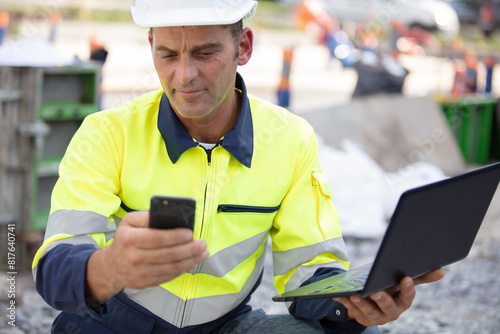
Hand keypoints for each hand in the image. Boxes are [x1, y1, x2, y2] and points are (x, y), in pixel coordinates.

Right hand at [86, 211, 208, 302]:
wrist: (111, 266)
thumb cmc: (125, 239)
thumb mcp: (129, 222)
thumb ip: (146, 216)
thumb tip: (169, 215)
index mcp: (130, 239)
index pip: (156, 238)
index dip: (175, 236)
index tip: (190, 233)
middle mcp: (135, 257)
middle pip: (168, 254)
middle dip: (189, 249)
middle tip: (202, 243)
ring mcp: (141, 272)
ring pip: (172, 267)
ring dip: (191, 260)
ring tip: (203, 253)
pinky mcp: (147, 282)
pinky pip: (169, 276)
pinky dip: (184, 269)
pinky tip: (193, 262)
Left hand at [333, 268, 444, 326]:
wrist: (371, 301)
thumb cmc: (390, 288)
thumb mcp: (402, 282)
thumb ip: (420, 277)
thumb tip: (442, 271)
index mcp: (402, 302)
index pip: (407, 297)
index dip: (407, 289)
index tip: (406, 279)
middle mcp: (390, 312)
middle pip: (387, 307)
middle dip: (382, 299)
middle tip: (375, 292)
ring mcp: (375, 316)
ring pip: (368, 311)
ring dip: (361, 303)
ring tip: (355, 295)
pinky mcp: (360, 317)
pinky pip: (351, 310)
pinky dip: (344, 302)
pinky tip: (338, 295)